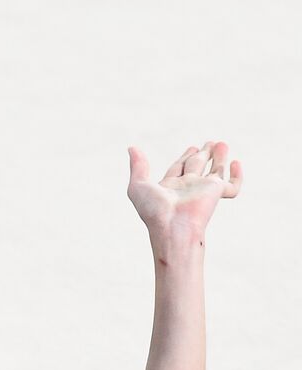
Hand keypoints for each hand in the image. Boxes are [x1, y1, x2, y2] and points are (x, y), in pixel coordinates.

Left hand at [126, 141, 243, 238]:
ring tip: (221, 144)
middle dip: (202, 154)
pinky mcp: (217, 192)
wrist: (173, 227)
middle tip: (208, 143)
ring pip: (215, 171)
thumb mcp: (138, 186)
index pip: (179, 168)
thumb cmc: (154, 211)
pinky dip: (237, 175)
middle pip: (197, 167)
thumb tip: (131, 148)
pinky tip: (235, 162)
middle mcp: (188, 187)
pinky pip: (233, 185)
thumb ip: (138, 167)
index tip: (191, 148)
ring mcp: (204, 190)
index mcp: (170, 187)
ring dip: (218, 157)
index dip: (184, 157)